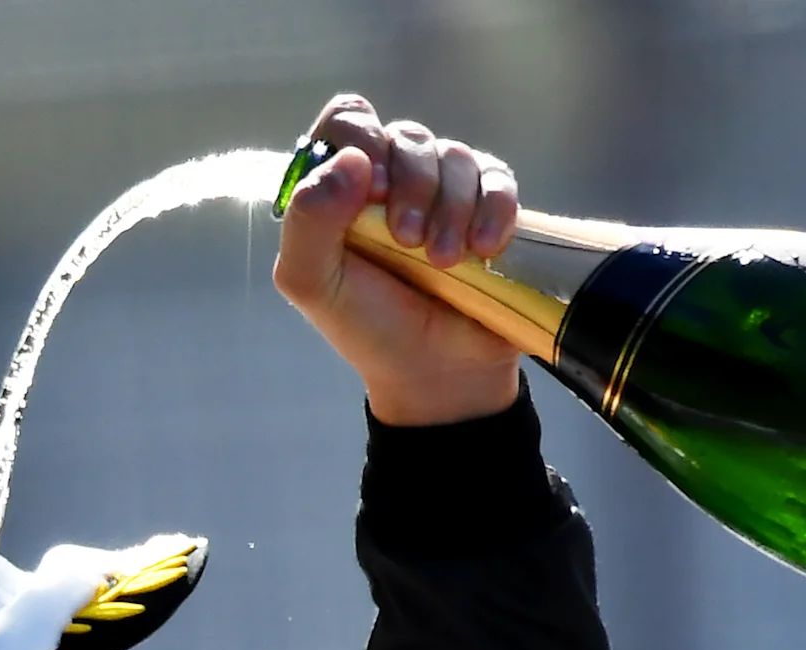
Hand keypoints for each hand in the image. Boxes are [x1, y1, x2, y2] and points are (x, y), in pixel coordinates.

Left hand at [272, 93, 524, 426]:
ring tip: (445, 262)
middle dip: (411, 186)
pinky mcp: (489, 204)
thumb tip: (351, 160)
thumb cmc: (368, 326)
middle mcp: (392, 177)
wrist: (437, 372)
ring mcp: (443, 189)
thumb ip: (308, 220)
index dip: (361, 139)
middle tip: (409, 243)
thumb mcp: (313, 283)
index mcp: (341, 186)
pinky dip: (494, 207)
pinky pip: (497, 176)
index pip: (348, 120)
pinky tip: (484, 250)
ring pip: (453, 154)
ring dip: (451, 206)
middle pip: (405, 136)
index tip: (371, 190)